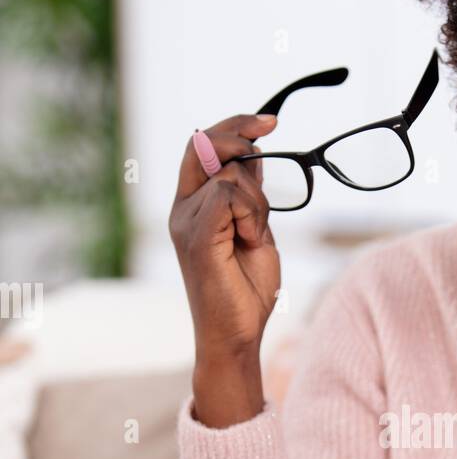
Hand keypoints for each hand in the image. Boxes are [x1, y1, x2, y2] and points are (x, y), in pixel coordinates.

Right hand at [169, 113, 281, 361]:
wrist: (236, 336)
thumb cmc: (246, 291)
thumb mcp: (256, 231)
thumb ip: (250, 196)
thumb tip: (255, 155)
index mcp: (193, 206)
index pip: (203, 148)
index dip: (234, 126)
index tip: (270, 122)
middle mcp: (182, 210)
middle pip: (204, 144)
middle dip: (239, 129)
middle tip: (271, 127)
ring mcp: (185, 222)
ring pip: (229, 174)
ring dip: (258, 200)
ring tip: (256, 237)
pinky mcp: (197, 237)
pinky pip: (228, 196)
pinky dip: (252, 213)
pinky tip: (252, 240)